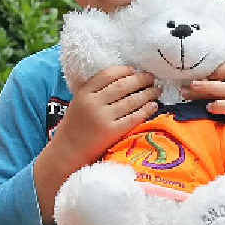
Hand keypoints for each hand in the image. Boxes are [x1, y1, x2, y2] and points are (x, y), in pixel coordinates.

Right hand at [34, 66, 159, 224]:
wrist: (67, 153)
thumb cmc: (76, 127)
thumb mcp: (79, 103)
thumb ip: (96, 92)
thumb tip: (124, 80)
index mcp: (84, 93)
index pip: (108, 74)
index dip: (125, 71)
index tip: (135, 71)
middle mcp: (93, 104)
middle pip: (122, 86)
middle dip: (140, 80)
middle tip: (151, 77)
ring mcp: (102, 118)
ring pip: (131, 101)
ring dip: (147, 93)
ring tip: (156, 90)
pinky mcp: (112, 132)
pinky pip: (134, 118)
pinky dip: (146, 110)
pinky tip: (153, 106)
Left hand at [181, 62, 224, 128]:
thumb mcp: (222, 105)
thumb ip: (212, 95)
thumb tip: (189, 88)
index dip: (220, 68)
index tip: (200, 71)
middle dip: (208, 79)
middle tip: (189, 83)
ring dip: (208, 88)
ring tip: (191, 90)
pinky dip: (221, 105)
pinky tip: (209, 107)